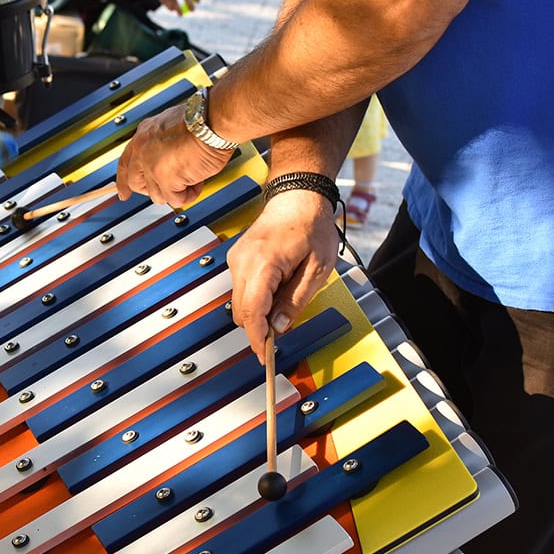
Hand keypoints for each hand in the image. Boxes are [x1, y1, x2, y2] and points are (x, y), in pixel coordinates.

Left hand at [115, 105, 234, 207]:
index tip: (123, 193)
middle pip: (136, 184)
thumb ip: (163, 144)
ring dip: (177, 190)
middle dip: (154, 189)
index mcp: (144, 135)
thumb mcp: (173, 127)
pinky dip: (189, 194)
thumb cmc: (203, 119)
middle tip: (171, 188)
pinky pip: (176, 199)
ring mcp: (152, 165)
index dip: (124, 181)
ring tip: (193, 175)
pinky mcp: (165, 179)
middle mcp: (143, 149)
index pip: (125, 163)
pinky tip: (198, 181)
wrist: (212, 120)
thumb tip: (168, 158)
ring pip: (157, 195)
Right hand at [227, 190, 340, 363]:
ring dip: (258, 311)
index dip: (256, 338)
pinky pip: (241, 288)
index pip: (252, 311)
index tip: (263, 357)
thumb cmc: (312, 227)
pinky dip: (255, 297)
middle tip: (281, 334)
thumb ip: (296, 299)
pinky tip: (276, 289)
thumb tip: (280, 327)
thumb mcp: (317, 268)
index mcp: (263, 264)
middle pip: (240, 310)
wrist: (297, 196)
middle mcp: (242, 261)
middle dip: (258, 327)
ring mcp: (236, 258)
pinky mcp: (237, 257)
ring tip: (285, 300)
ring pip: (239, 301)